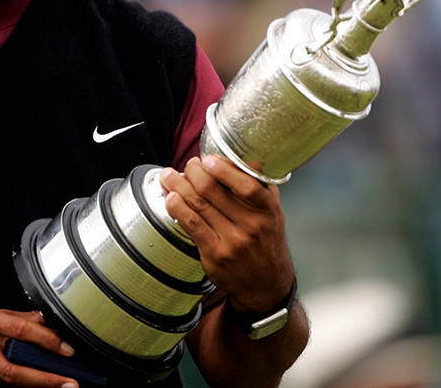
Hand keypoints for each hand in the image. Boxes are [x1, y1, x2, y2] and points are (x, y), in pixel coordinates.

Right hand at [0, 302, 78, 386]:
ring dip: (33, 387)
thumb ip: (13, 317)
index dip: (46, 340)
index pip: (19, 330)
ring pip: (7, 385)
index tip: (66, 349)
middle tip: (70, 383)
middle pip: (14, 369)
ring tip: (55, 386)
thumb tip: (43, 321)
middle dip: (45, 379)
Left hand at [160, 157, 294, 312]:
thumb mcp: (272, 212)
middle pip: (213, 191)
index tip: (208, 159)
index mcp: (268, 211)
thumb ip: (259, 186)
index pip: (247, 186)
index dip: (223, 169)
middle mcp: (252, 226)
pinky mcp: (214, 254)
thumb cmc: (266, 241)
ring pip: (198, 205)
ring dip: (178, 186)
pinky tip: (171, 198)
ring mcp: (232, 241)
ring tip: (168, 176)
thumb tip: (243, 158)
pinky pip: (191, 224)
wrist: (266, 283)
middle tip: (187, 165)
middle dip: (193, 172)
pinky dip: (177, 207)